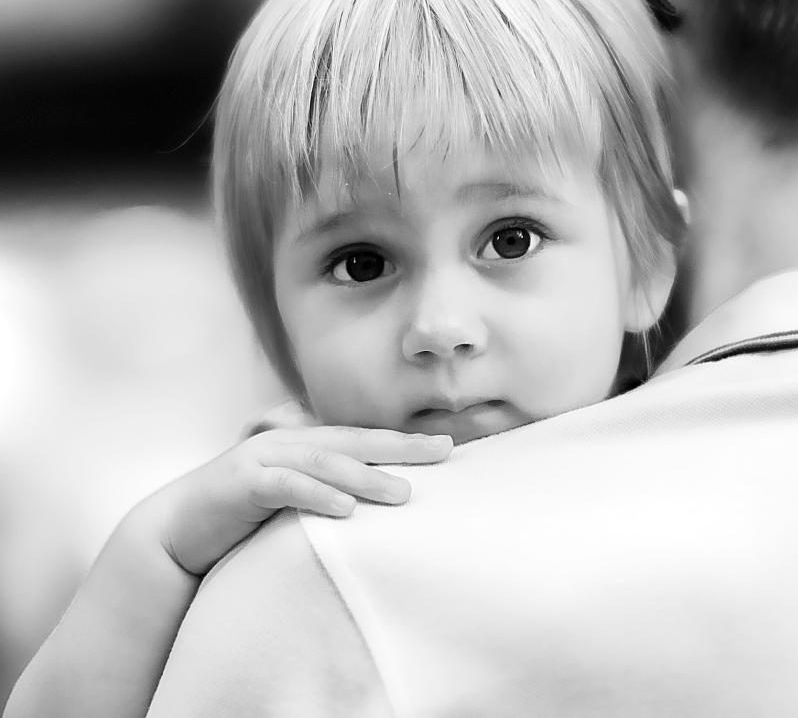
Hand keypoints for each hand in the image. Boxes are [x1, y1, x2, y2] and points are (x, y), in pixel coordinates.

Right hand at [148, 424, 452, 575]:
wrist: (174, 531)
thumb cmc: (240, 518)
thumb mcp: (291, 499)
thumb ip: (326, 490)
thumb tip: (374, 501)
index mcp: (304, 443)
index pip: (364, 440)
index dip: (405, 443)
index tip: (449, 448)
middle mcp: (288, 442)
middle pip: (354, 441)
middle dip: (401, 447)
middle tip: (443, 452)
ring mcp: (263, 458)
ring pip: (325, 462)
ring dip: (366, 476)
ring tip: (403, 492)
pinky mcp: (241, 483)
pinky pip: (286, 486)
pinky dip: (317, 495)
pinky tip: (346, 509)